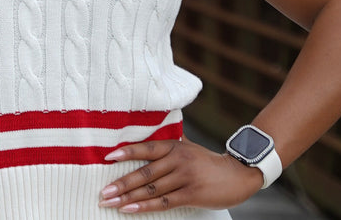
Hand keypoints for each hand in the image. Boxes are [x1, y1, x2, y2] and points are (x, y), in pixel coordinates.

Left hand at [98, 138, 262, 212]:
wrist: (238, 174)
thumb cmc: (209, 162)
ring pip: (151, 188)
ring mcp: (184, 177)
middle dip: (121, 183)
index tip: (108, 157)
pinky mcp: (191, 194)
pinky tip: (130, 209)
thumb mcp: (189, 147)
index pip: (146, 148)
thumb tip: (150, 132)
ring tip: (110, 202)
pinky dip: (145, 206)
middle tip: (103, 191)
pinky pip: (163, 201)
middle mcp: (178, 160)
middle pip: (144, 172)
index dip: (127, 151)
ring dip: (128, 197)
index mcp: (175, 146)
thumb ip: (171, 142)